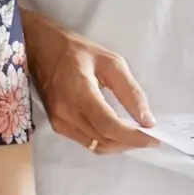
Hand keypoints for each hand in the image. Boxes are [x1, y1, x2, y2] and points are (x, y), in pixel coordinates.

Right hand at [22, 9, 157, 153]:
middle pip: (104, 140)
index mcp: (80, 92)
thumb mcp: (111, 62)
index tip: (154, 139)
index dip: (132, 137)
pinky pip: (86, 141)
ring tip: (134, 134)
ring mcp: (59, 121)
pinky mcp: (57, 125)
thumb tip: (146, 119)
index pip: (108, 125)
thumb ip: (130, 91)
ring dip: (118, 144)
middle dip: (130, 142)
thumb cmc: (76, 51)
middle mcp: (66, 112)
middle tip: (149, 136)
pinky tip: (115, 131)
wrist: (39, 49)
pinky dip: (105, 140)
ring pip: (96, 145)